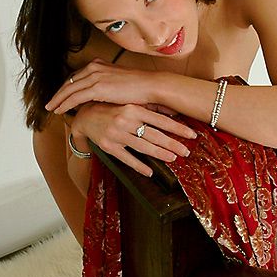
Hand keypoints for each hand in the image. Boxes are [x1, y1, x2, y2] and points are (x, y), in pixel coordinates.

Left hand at [47, 60, 161, 114]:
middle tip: (50, 102)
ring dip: (58, 100)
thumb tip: (98, 96)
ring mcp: (94, 76)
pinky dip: (64, 104)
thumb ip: (105, 85)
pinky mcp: (96, 87)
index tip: (60, 95)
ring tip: (51, 108)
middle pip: (69, 81)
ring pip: (69, 89)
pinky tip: (59, 110)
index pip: (76, 76)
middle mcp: (94, 67)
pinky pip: (74, 97)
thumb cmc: (138, 87)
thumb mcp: (117, 82)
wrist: (149, 86)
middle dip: (58, 93)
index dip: (66, 87)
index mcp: (98, 64)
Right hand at [71, 102, 196, 177]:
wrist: (85, 117)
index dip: (177, 128)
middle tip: (186, 151)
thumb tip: (174, 111)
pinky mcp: (108, 146)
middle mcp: (126, 121)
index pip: (160, 120)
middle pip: (154, 135)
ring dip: (160, 154)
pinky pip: (126, 158)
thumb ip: (150, 108)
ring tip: (173, 158)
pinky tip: (150, 172)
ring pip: (143, 147)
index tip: (192, 134)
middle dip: (172, 144)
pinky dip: (139, 166)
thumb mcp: (130, 105)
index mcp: (134, 109)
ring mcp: (117, 134)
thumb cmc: (111, 109)